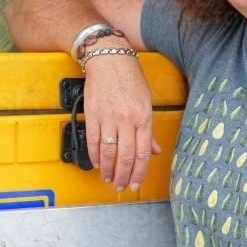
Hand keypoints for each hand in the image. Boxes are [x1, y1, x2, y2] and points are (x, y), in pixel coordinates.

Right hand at [82, 39, 161, 191]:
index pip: (143, 153)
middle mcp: (127, 120)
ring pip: (108, 152)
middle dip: (124, 176)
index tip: (136, 184)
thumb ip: (148, 129)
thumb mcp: (146, 101)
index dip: (139, 172)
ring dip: (108, 169)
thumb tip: (154, 150)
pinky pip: (93, 141)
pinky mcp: (93, 115)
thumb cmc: (130, 77)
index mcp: (143, 117)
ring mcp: (109, 118)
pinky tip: (96, 163)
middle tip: (121, 187)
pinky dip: (94, 155)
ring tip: (107, 178)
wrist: (108, 59)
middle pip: (126, 156)